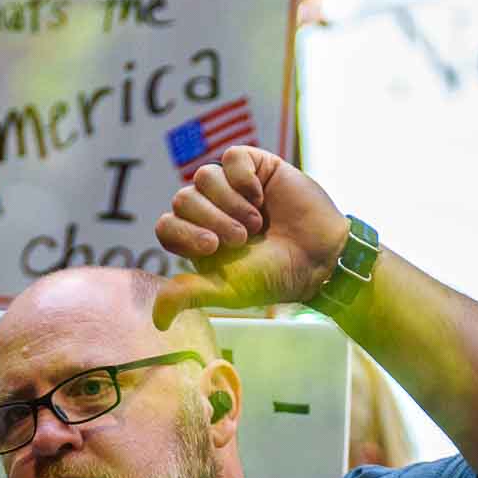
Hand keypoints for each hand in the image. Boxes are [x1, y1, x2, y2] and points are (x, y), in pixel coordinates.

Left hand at [153, 147, 348, 328]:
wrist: (319, 256)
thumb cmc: (274, 277)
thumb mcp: (228, 290)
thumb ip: (189, 295)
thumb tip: (157, 321)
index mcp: (197, 239)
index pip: (167, 225)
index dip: (184, 233)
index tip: (213, 248)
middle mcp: (210, 211)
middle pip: (183, 199)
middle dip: (211, 220)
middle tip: (242, 239)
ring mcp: (231, 187)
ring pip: (204, 176)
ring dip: (229, 202)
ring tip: (255, 223)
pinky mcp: (255, 167)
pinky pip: (231, 157)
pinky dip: (242, 177)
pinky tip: (260, 196)